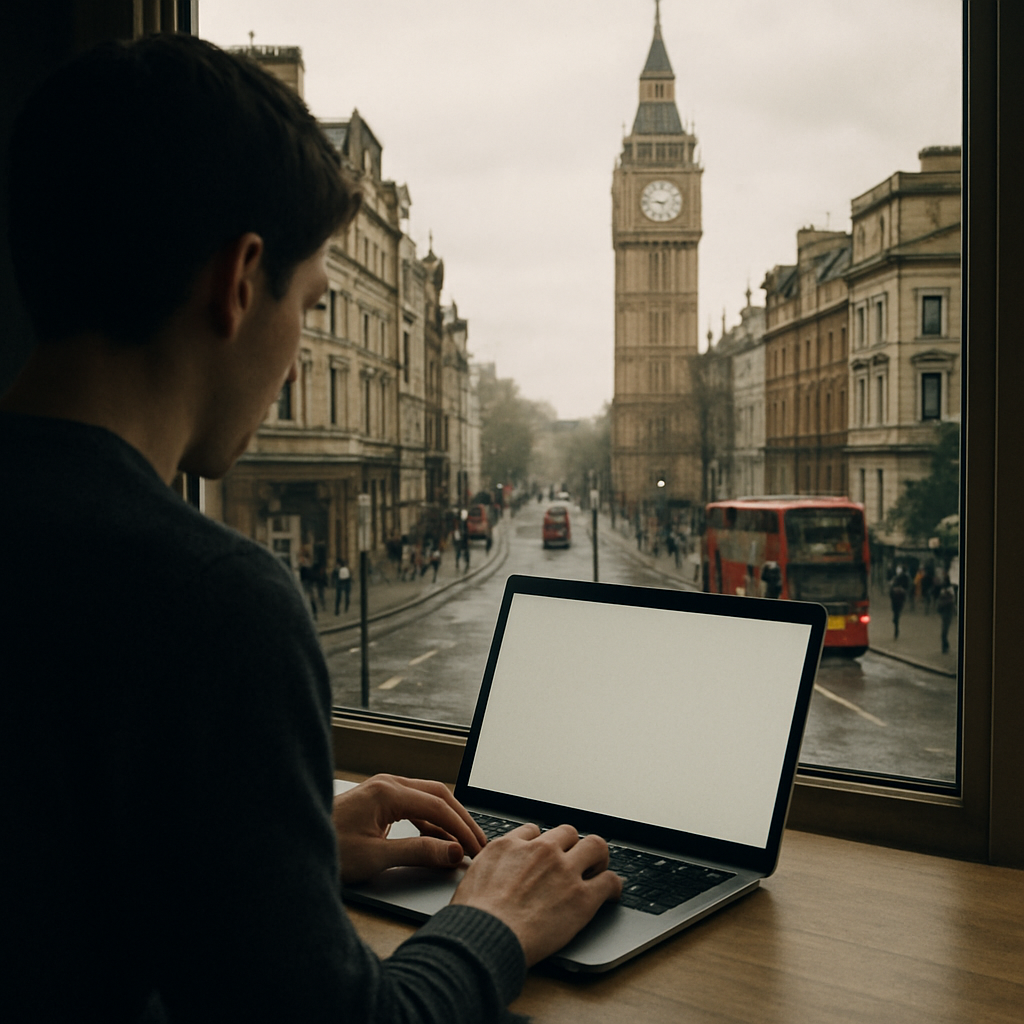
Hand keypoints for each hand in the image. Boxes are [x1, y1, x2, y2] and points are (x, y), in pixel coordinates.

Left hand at [332, 774, 485, 883]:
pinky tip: (438, 841)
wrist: (292, 849)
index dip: (461, 828)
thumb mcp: (376, 857)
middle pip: (437, 796)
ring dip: (447, 821)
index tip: (477, 848)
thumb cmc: (328, 851)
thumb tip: (453, 852)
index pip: (437, 806)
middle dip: (460, 819)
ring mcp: (382, 791)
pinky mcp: (378, 803)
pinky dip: (430, 823)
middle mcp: (387, 784)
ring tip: (464, 844)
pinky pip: (414, 807)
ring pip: (427, 800)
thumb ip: (419, 852)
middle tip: (479, 843)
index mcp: (387, 792)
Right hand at [450, 823, 622, 965]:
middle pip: (568, 832)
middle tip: (574, 860)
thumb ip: (490, 867)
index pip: (535, 832)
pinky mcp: (582, 897)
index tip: (545, 856)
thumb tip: (492, 875)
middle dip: (572, 845)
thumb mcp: (473, 877)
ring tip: (598, 869)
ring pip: (595, 846)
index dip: (542, 845)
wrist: (485, 936)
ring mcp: (564, 871)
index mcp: (511, 845)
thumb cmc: (473, 916)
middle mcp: (541, 851)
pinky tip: (612, 892)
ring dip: (597, 857)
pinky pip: (609, 881)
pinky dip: (614, 886)